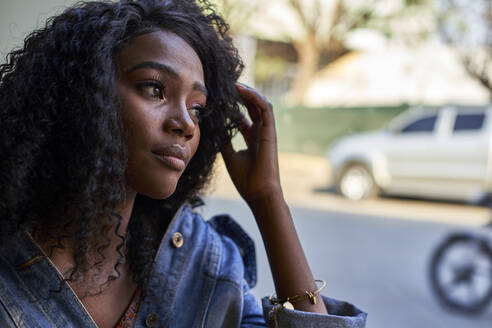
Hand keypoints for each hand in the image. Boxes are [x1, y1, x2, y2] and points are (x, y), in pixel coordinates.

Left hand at [221, 83, 282, 206]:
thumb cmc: (246, 179)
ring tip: (233, 84)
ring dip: (247, 93)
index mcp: (252, 139)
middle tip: (225, 86)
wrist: (258, 192)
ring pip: (260, 104)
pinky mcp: (270, 131)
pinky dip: (254, 97)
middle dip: (239, 95)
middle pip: (251, 107)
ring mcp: (266, 131)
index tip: (218, 99)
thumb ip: (225, 141)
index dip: (231, 106)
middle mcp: (260, 133)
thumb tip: (215, 128)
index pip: (243, 117)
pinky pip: (265, 108)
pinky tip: (241, 90)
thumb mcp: (229, 156)